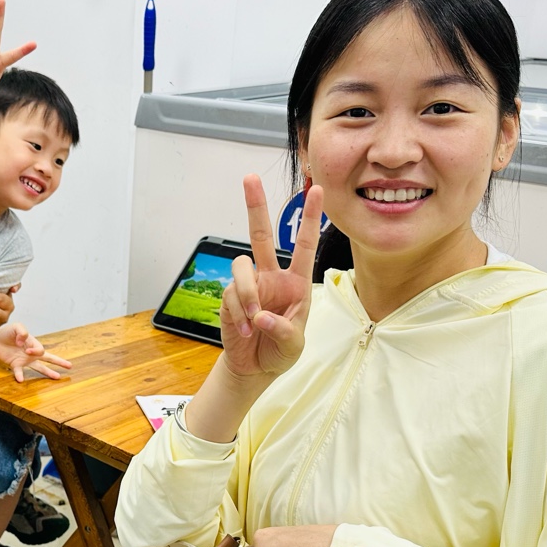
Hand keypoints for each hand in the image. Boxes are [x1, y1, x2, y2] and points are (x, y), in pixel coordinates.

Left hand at [0, 322, 71, 381]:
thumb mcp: (16, 326)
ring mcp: (25, 360)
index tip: (26, 350)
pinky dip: (20, 376)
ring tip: (57, 377)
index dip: (35, 351)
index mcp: (34, 343)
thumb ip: (22, 331)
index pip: (41, 351)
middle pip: (48, 358)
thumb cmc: (8, 332)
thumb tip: (23, 341)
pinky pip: (19, 371)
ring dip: (48, 372)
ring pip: (39, 367)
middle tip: (70, 366)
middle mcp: (32, 353)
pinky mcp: (15, 364)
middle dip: (59, 362)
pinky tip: (21, 380)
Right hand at [220, 176, 323, 379]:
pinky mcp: (230, 298)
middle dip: (255, 205)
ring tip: (253, 319)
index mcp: (295, 282)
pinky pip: (230, 294)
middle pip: (261, 234)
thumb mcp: (293, 344)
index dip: (310, 218)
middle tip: (249, 178)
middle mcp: (271, 277)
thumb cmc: (280, 351)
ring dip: (247, 292)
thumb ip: (282, 329)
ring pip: (242, 266)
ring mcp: (249, 285)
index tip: (316, 190)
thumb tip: (260, 315)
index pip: (303, 244)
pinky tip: (245, 330)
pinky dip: (238, 313)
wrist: (254, 368)